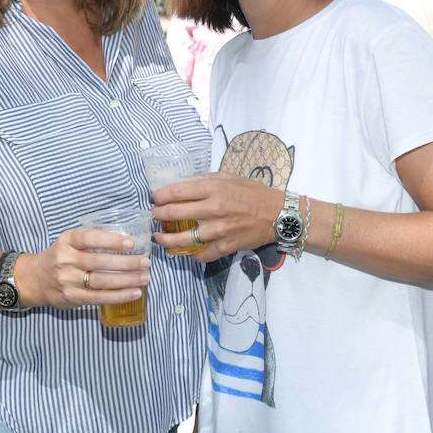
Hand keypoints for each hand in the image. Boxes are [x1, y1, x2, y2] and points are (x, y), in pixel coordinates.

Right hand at [18, 227, 149, 309]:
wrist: (35, 279)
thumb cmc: (61, 256)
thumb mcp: (70, 241)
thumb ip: (92, 240)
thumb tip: (128, 240)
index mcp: (67, 241)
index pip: (89, 238)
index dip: (110, 240)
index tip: (131, 242)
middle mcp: (65, 259)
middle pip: (99, 262)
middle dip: (126, 262)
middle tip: (145, 262)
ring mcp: (68, 280)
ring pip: (101, 281)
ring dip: (126, 280)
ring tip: (145, 277)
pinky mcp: (73, 297)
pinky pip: (99, 298)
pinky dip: (119, 296)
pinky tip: (134, 292)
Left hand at [152, 173, 282, 263]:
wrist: (277, 214)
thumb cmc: (253, 193)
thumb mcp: (229, 177)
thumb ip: (206, 179)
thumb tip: (186, 181)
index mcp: (214, 188)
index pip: (177, 191)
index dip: (160, 195)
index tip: (155, 198)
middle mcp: (214, 209)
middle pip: (175, 213)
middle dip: (159, 215)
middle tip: (154, 215)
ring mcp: (219, 230)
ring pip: (183, 239)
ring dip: (166, 238)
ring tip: (158, 237)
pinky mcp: (226, 246)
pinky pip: (202, 255)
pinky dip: (191, 255)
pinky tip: (184, 252)